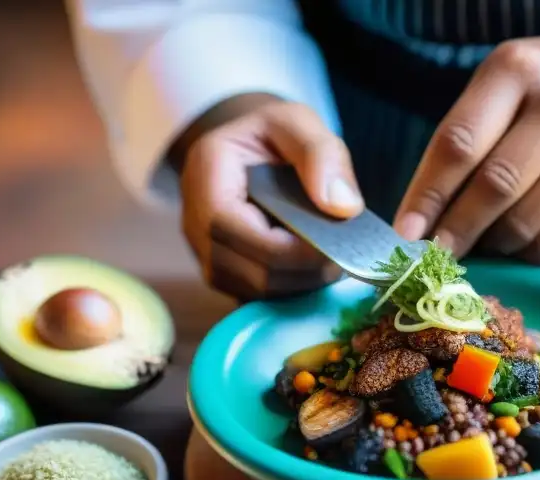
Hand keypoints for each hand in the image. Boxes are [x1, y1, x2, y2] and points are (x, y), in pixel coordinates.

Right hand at [176, 94, 363, 300]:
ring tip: (332, 255)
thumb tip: (343, 207)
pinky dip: (293, 288)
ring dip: (302, 283)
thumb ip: (321, 155)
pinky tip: (315, 266)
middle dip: (305, 270)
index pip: (237, 234)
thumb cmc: (270, 133)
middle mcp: (195, 227)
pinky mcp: (226, 277)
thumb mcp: (296, 121)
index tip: (336, 242)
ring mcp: (207, 258)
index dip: (290, 249)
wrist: (247, 150)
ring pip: (257, 292)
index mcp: (205, 181)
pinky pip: (260, 298)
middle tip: (344, 252)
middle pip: (251, 273)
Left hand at [393, 35, 539, 264]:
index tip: (405, 238)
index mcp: (520, 69)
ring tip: (505, 238)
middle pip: (494, 193)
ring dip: (508, 249)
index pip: (458, 144)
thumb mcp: (519, 78)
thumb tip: (425, 219)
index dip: (425, 198)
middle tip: (442, 258)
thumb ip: (473, 131)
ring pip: (531, 233)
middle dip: (458, 236)